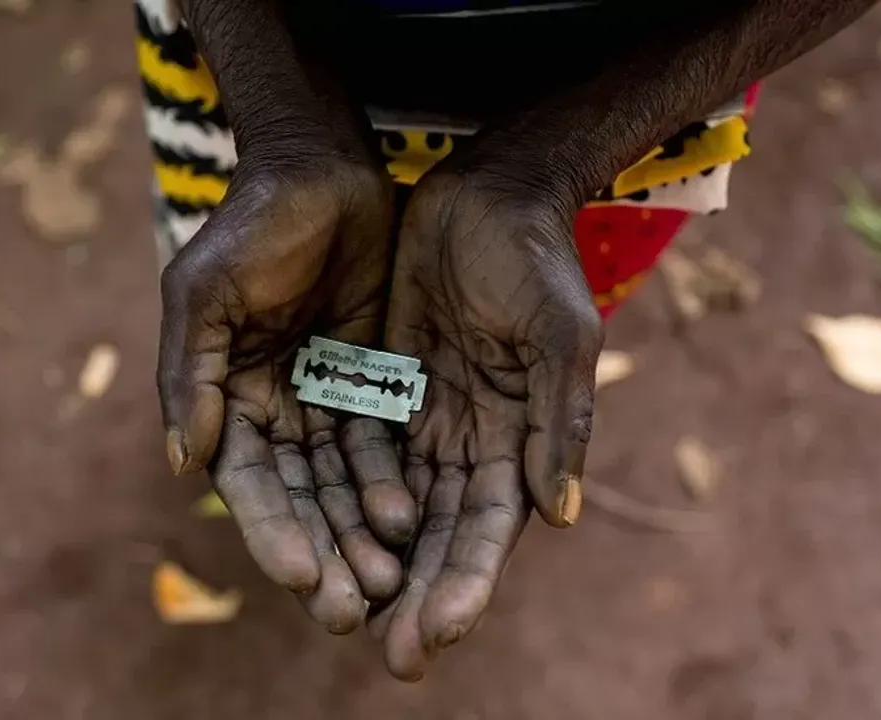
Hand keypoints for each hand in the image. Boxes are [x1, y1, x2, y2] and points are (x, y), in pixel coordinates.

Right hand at [159, 153, 416, 632]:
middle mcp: (274, 409)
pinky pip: (384, 445)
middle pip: (298, 498)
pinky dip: (391, 485)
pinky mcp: (373, 382)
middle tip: (350, 610)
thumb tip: (182, 464)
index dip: (271, 531)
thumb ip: (189, 373)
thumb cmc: (252, 224)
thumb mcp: (205, 290)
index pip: (248, 481)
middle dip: (321, 553)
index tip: (299, 578)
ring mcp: (325, 398)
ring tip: (387, 584)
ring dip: (358, 534)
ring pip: (343, 483)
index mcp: (225, 396)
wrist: (322, 168)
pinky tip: (410, 522)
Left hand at [371, 171, 603, 679]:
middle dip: (417, 595)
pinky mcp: (384, 387)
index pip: (489, 528)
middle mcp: (471, 441)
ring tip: (344, 617)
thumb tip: (561, 517)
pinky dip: (341, 498)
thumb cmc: (536, 260)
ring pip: (393, 505)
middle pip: (439, 535)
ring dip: (373, 562)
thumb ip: (561, 420)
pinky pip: (358, 453)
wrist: (488, 193)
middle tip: (392, 658)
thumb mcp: (559, 333)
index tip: (436, 635)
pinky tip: (318, 540)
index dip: (465, 583)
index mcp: (519, 439)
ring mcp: (425, 418)